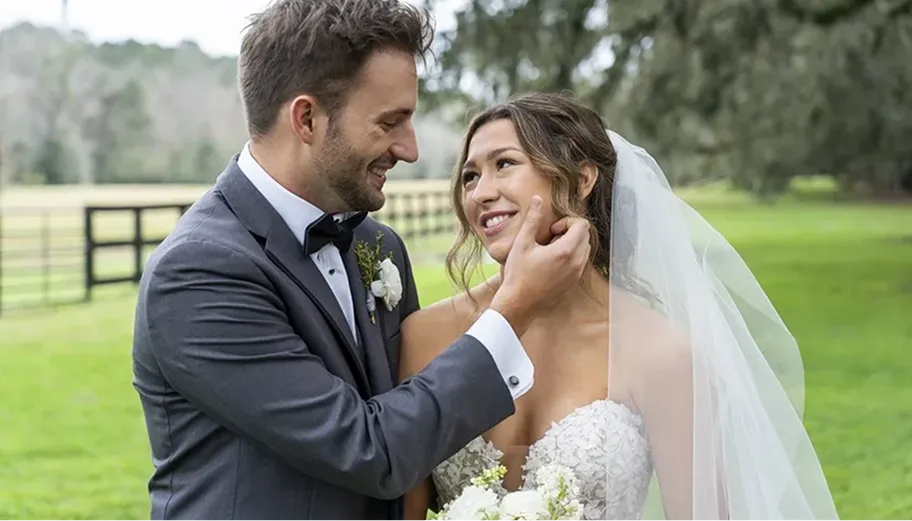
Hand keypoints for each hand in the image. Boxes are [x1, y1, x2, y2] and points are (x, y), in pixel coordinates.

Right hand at [490, 196, 590, 335]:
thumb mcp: (522, 243)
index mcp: (566, 251)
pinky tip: (551, 262)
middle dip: (571, 232)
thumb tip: (538, 199)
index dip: (567, 222)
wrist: (518, 305)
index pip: (582, 225)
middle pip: (585, 236)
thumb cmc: (518, 274)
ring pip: (584, 250)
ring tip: (550, 250)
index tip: (552, 230)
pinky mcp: (573, 283)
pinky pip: (580, 263)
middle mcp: (576, 263)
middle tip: (550, 238)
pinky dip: (571, 257)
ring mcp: (576, 274)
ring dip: (571, 244)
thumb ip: (533, 219)